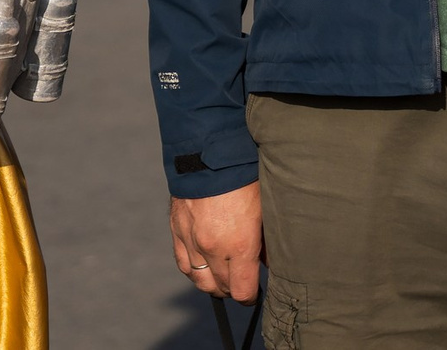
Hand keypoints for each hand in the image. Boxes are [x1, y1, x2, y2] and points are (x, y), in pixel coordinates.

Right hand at [170, 183, 262, 302]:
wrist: (210, 149)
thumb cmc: (246, 176)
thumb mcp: (265, 208)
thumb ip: (267, 241)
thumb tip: (269, 262)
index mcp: (240, 245)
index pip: (242, 291)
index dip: (250, 296)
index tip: (255, 292)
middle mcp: (213, 248)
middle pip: (222, 288)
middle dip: (234, 289)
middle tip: (243, 282)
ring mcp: (192, 240)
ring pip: (200, 280)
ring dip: (213, 283)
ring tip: (224, 277)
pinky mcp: (177, 230)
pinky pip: (184, 263)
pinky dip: (194, 270)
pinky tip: (204, 267)